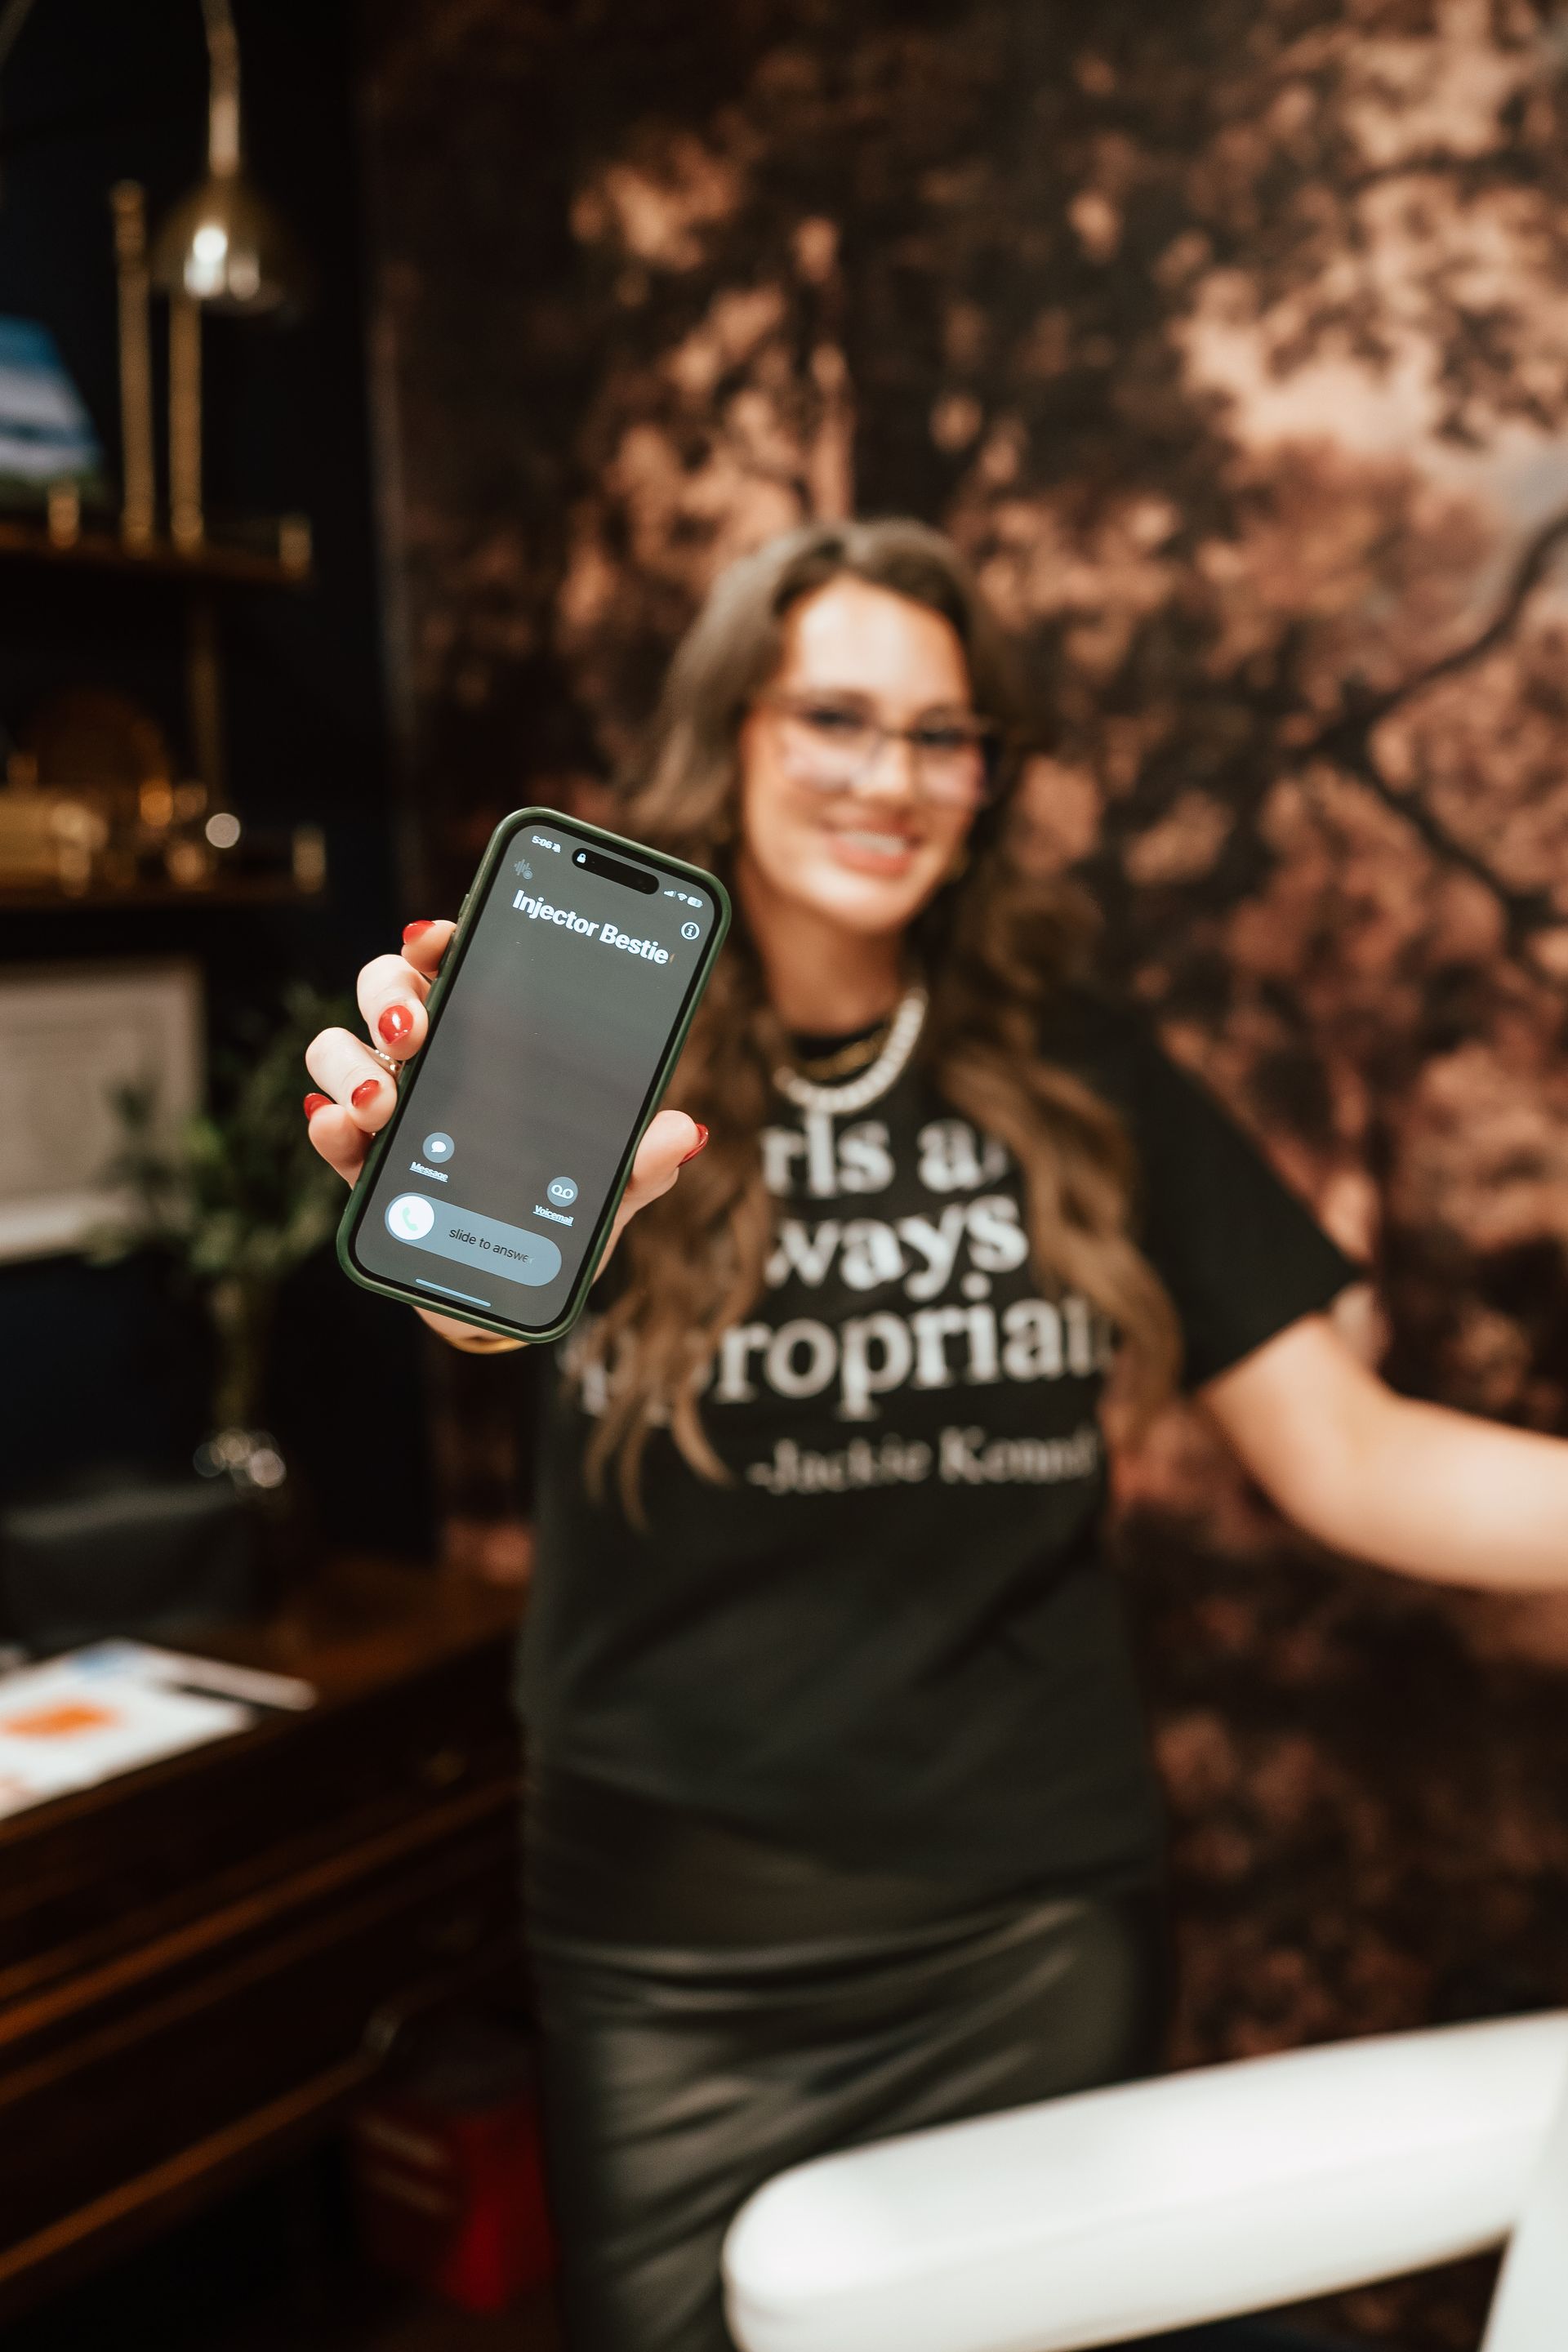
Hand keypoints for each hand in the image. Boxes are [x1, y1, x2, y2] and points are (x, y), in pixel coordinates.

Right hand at [303, 918, 706, 1345]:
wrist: (515, 1295)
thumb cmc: (559, 1221)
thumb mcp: (610, 1190)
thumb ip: (642, 1161)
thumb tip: (683, 1131)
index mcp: (491, 1045)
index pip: (456, 968)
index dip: (439, 939)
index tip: (440, 935)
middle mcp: (431, 1063)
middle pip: (386, 991)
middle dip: (389, 997)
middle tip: (414, 1031)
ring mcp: (388, 1111)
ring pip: (338, 1049)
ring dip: (350, 1064)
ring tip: (381, 1102)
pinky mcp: (362, 1167)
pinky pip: (328, 1130)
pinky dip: (327, 1124)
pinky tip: (340, 1129)